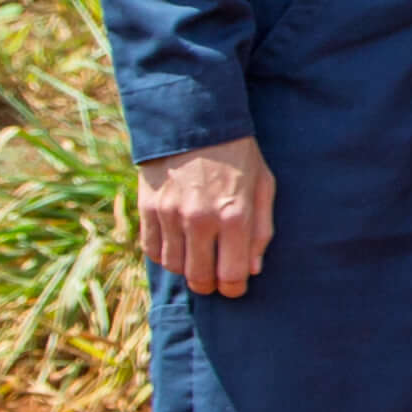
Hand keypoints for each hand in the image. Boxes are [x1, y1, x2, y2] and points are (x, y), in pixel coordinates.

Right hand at [136, 138, 275, 299]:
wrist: (195, 123)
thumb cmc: (238, 157)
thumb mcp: (263, 187)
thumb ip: (261, 231)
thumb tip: (252, 270)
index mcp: (235, 216)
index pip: (231, 275)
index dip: (233, 288)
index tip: (234, 287)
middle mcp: (200, 220)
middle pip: (200, 277)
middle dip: (210, 284)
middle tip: (214, 279)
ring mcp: (170, 215)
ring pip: (175, 267)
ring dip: (187, 269)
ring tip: (198, 258)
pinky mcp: (148, 209)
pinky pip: (152, 251)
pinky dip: (165, 255)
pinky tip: (178, 245)